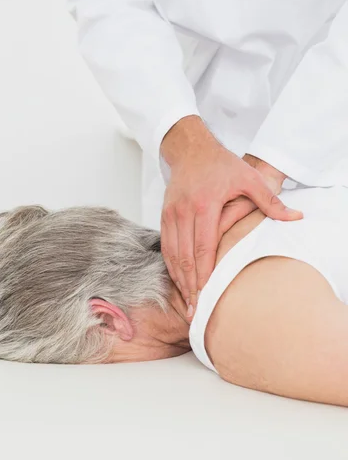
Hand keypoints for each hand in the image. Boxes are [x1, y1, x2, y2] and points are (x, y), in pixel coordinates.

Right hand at [160, 117, 302, 317]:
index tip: (206, 295)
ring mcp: (171, 213)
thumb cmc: (220, 163)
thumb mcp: (249, 178)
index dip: (204, 274)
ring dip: (179, 279)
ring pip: (172, 254)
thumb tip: (295, 217)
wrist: (191, 149)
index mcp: (205, 205)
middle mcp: (184, 211)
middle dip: (190, 285)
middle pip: (185, 256)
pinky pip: (165, 245)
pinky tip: (178, 279)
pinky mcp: (164, 214)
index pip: (203, 247)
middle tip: (194, 309)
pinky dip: (171, 265)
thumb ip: (270, 201)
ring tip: (187, 301)